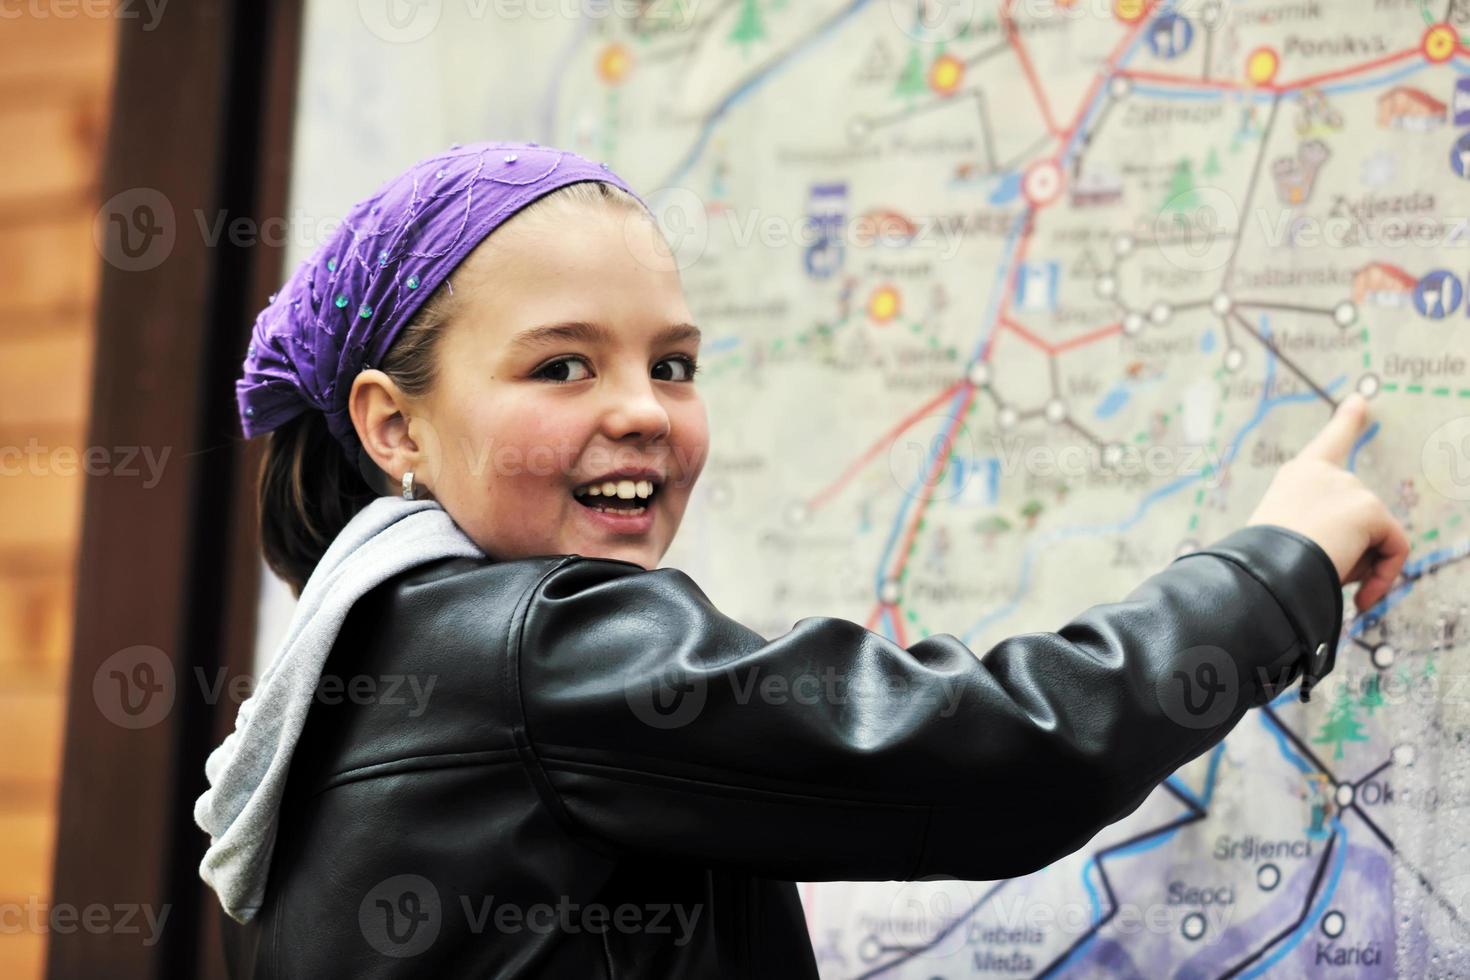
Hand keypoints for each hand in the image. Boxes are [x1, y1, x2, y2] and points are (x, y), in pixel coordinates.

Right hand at [1246, 393, 1409, 612]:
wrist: (1264, 571)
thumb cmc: (1264, 565)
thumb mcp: (1285, 540)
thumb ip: (1321, 532)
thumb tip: (1367, 552)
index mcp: (1297, 477)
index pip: (1329, 443)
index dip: (1347, 420)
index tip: (1360, 399)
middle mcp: (1323, 473)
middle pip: (1362, 515)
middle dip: (1353, 552)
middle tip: (1325, 576)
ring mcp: (1348, 487)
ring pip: (1376, 536)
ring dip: (1359, 566)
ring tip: (1327, 579)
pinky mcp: (1369, 508)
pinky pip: (1395, 549)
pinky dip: (1384, 576)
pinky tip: (1362, 597)